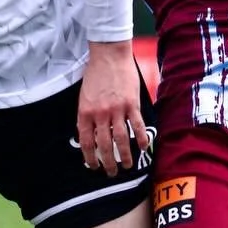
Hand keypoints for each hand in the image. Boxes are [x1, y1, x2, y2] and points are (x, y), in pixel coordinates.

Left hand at [76, 41, 148, 177]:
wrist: (109, 55)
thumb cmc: (95, 74)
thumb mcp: (83, 96)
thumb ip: (86, 115)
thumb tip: (88, 136)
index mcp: (85, 112)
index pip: (86, 141)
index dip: (90, 157)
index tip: (93, 166)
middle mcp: (100, 113)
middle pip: (104, 145)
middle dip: (108, 162)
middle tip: (111, 172)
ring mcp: (117, 109)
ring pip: (121, 139)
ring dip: (125, 155)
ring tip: (127, 165)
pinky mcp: (132, 104)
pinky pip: (137, 126)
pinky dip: (141, 138)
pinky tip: (143, 148)